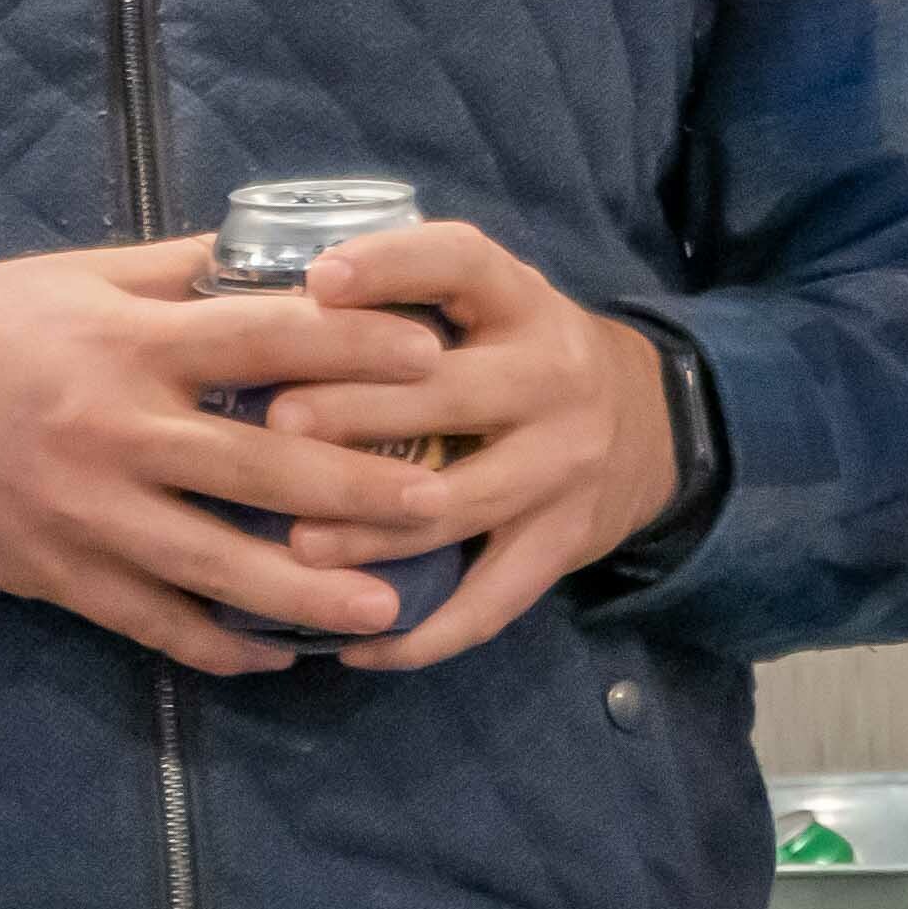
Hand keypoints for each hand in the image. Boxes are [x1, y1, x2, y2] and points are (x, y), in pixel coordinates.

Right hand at [0, 237, 461, 673]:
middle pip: (261, 466)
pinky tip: (277, 659)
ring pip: (216, 564)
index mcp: (131, 343)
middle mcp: (117, 428)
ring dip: (307, 593)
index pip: (266, 339)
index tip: (430, 354)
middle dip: (358, 489)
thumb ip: (183, 269)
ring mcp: (89, 511)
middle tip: (441, 503)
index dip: (354, 346)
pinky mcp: (58, 573)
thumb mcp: (80, 275)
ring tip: (387, 612)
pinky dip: (218, 646)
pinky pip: (153, 621)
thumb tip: (285, 251)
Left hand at [266, 212, 687, 667]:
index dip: (391, 266)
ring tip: (297, 544)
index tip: (319, 280)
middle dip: (358, 412)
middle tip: (274, 428)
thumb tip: (256, 305)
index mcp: (522, 302)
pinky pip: (492, 601)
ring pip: (460, 505)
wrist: (650, 425)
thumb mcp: (490, 304)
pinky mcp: (564, 542)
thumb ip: (406, 299)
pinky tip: (355, 648)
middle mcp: (553, 376)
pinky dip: (423, 635)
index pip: (461, 260)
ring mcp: (564, 466)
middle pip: (452, 395)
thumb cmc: (521, 355)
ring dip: (374, 531)